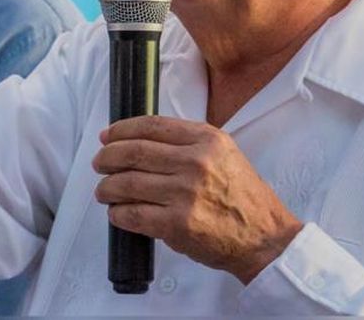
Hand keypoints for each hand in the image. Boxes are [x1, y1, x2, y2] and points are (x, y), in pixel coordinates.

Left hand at [92, 116, 302, 283]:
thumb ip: (190, 142)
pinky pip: (132, 214)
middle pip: (133, 152)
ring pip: (126, 184)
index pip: (151, 126)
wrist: (263, 237)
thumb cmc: (243, 197)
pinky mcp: (177, 224)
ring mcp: (184, 193)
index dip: (122, 130)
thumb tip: (143, 140)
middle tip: (100, 163)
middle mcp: (194, 162)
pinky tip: (117, 213)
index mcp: (206, 139)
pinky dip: (118, 213)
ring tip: (104, 191)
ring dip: (107, 188)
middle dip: (107, 157)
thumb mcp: (224, 153)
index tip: (108, 136)